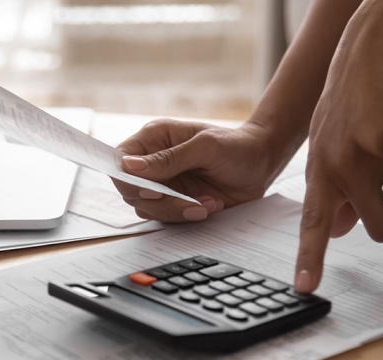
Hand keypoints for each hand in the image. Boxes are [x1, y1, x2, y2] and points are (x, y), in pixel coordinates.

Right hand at [113, 118, 289, 222]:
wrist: (261, 164)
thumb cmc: (235, 146)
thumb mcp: (205, 147)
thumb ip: (168, 159)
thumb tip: (129, 167)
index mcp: (154, 139)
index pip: (120, 161)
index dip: (127, 180)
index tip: (151, 191)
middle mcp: (153, 163)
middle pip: (130, 190)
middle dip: (160, 202)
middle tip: (187, 202)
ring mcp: (164, 184)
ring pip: (147, 209)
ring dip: (177, 211)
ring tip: (207, 202)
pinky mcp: (176, 202)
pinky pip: (167, 218)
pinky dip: (188, 216)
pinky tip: (210, 205)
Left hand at [294, 2, 382, 292]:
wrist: (374, 44)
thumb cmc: (353, 98)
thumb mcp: (332, 142)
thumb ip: (336, 186)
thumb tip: (344, 228)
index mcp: (320, 168)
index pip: (313, 222)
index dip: (310, 257)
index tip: (305, 287)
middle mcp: (339, 164)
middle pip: (379, 227)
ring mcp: (369, 150)